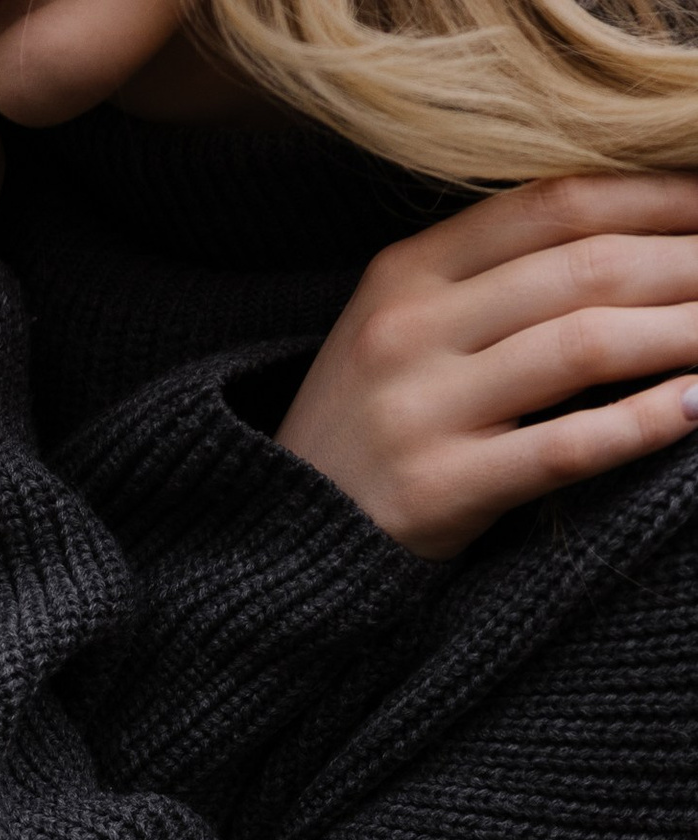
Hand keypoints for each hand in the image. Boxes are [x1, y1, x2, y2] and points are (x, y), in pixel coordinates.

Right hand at [279, 175, 697, 557]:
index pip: (553, 205)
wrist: (273, 551)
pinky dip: (640, 424)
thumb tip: (626, 242)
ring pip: (582, 346)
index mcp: (405, 273)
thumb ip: (491, 279)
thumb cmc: (364, 438)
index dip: (653, 197)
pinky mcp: (436, 493)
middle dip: (688, 264)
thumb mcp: (403, 332)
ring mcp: (420, 412)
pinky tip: (695, 406)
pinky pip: (562, 449)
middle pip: (582, 268)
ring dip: (683, 334)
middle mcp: (408, 331)